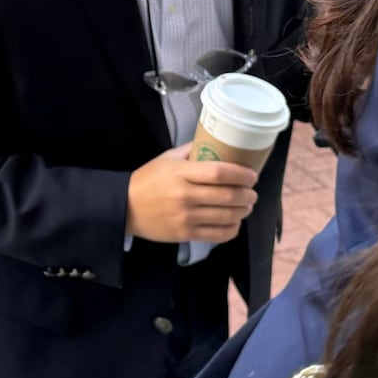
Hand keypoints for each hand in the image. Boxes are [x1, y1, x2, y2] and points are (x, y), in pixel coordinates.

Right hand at [126, 145, 258, 244]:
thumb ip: (191, 151)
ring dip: (244, 211)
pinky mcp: (186, 234)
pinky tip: (234, 221)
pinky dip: (233, 228)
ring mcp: (186, 217)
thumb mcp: (166, 159)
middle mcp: (185, 196)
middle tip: (252, 192)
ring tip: (246, 206)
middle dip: (248, 195)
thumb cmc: (147, 180)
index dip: (241, 174)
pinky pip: (219, 234)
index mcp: (180, 173)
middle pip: (228, 195)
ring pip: (227, 216)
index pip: (219, 172)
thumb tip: (216, 143)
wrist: (125, 207)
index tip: (252, 176)